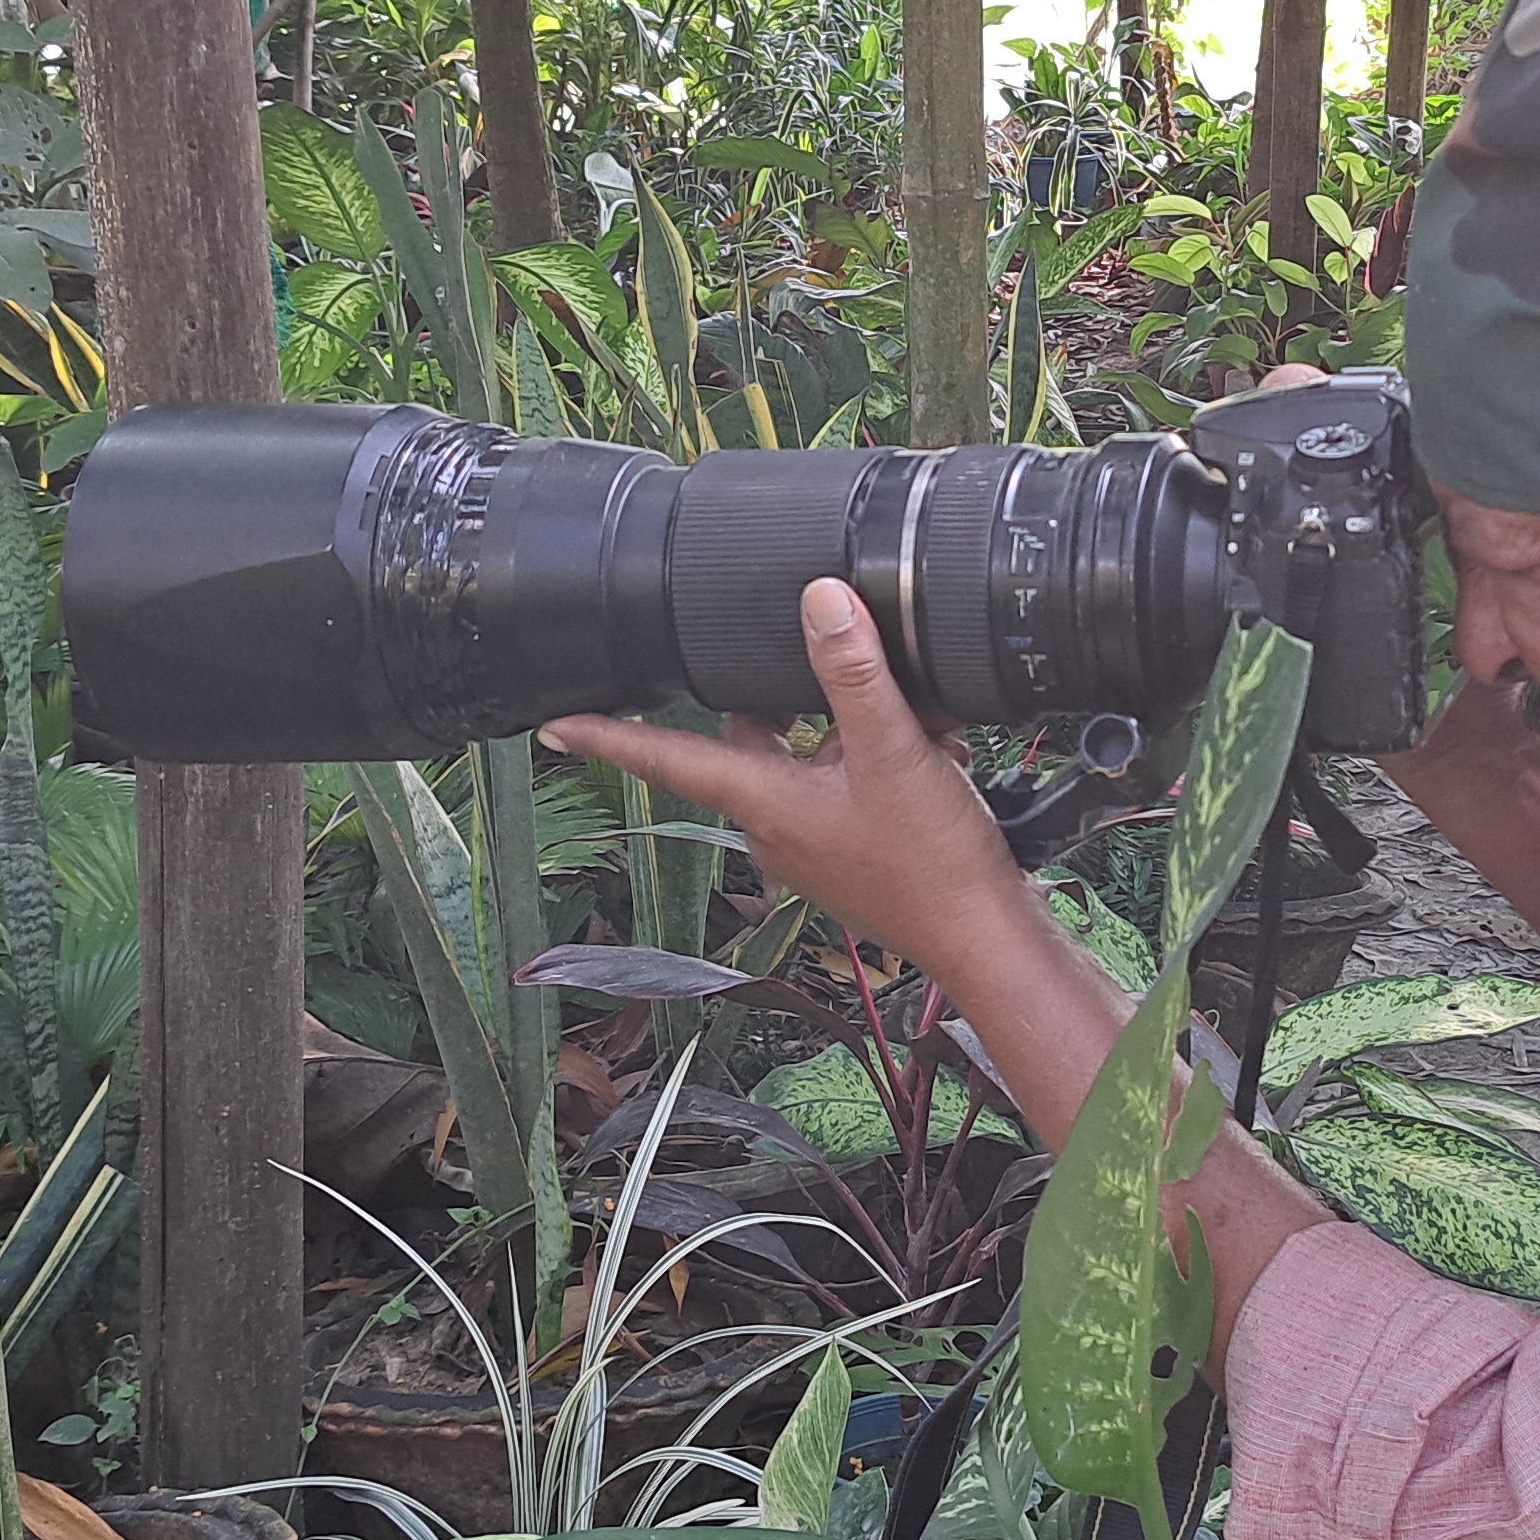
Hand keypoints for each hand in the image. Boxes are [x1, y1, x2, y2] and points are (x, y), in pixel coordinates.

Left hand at [542, 578, 1045, 975]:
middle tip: (798, 655)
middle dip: (773, 698)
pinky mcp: (849, 856)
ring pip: (800, 763)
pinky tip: (928, 748)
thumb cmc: (933, 862)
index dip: (609, 735)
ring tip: (902, 709)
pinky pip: (841, 791)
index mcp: (763, 802)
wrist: (984, 938)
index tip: (555, 722)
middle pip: (746, 742)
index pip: (666, 759)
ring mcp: (811, 847)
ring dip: (839, 730)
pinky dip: (871, 762)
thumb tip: (820, 601)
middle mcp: (773, 829)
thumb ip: (855, 674)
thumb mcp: (894, 752)